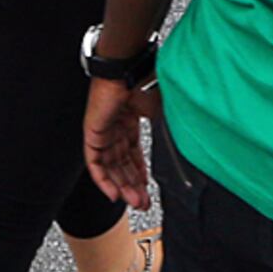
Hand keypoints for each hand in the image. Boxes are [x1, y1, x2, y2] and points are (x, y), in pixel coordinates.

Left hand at [82, 75, 156, 211]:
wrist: (127, 69)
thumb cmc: (144, 83)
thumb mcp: (160, 113)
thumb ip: (165, 132)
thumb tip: (179, 150)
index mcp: (130, 120)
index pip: (133, 154)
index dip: (140, 173)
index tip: (148, 189)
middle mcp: (115, 128)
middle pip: (122, 164)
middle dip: (133, 186)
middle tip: (143, 202)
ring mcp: (102, 131)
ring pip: (110, 167)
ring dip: (122, 187)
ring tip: (134, 203)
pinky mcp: (92, 134)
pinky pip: (95, 163)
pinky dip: (104, 180)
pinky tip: (114, 194)